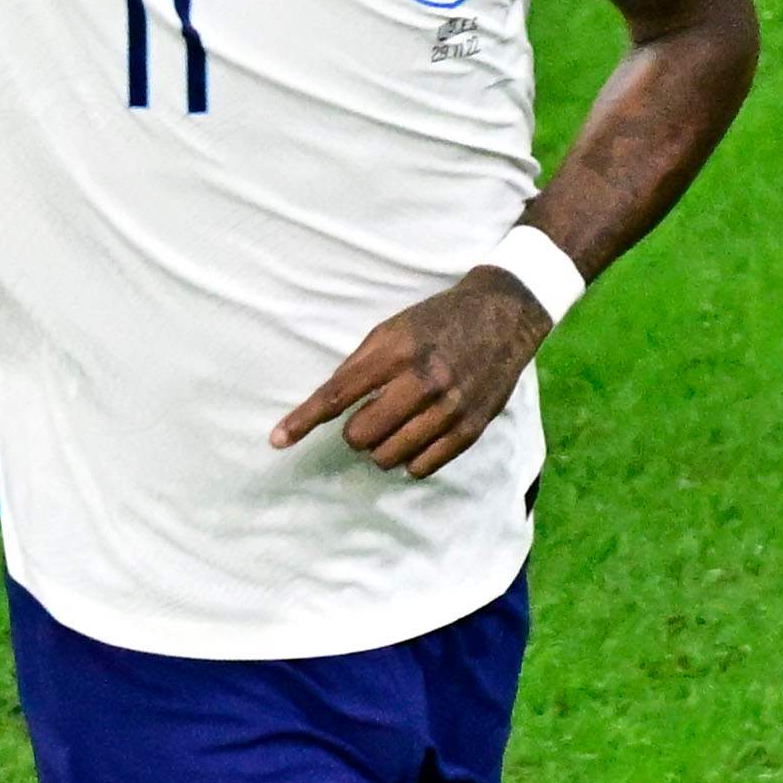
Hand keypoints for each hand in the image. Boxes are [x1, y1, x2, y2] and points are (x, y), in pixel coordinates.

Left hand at [271, 265, 560, 478]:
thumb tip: (327, 406)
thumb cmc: (437, 322)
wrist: (504, 315)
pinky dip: (409, 460)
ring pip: (388, 456)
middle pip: (361, 435)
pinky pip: (422, 467)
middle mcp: (424, 381)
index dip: (303, 420)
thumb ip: (359, 366)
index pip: (338, 395)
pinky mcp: (471, 428)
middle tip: (368, 419)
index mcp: (396, 351)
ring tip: (393, 428)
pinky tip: (414, 441)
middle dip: (354, 433)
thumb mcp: (392, 329)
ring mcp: (450, 407)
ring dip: (380, 449)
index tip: (278, 440)